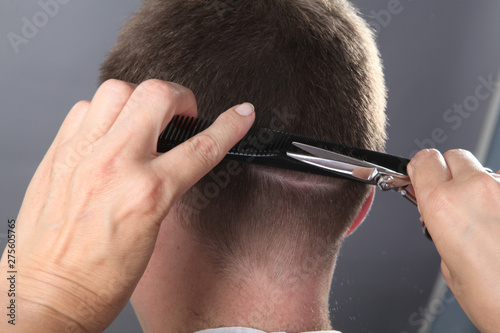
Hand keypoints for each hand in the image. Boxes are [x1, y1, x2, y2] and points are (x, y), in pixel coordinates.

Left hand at [0, 79, 254, 331]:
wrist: (48, 295)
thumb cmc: (100, 278)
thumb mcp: (154, 230)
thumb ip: (166, 186)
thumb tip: (176, 158)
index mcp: (146, 193)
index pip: (202, 146)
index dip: (231, 126)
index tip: (243, 114)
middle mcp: (113, 164)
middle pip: (157, 96)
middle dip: (180, 98)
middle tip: (181, 116)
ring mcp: (82, 154)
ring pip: (117, 89)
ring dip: (138, 98)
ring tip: (143, 118)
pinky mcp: (58, 154)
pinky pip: (83, 108)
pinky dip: (102, 111)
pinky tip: (109, 130)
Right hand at [408, 149, 499, 332]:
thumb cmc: (496, 300)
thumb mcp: (448, 265)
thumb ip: (440, 230)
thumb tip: (442, 217)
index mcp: (442, 205)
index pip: (424, 160)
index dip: (420, 170)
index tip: (420, 178)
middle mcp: (475, 190)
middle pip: (454, 156)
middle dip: (449, 173)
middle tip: (450, 197)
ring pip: (484, 172)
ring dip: (479, 188)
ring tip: (483, 219)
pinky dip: (498, 200)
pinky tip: (499, 224)